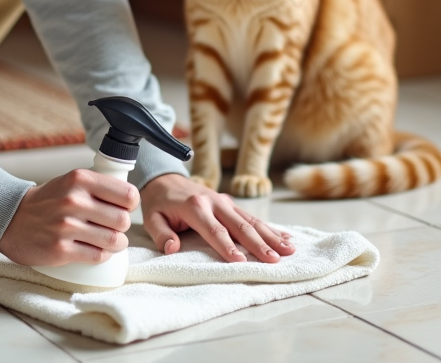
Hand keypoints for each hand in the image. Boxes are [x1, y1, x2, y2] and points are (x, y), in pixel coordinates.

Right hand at [0, 168, 138, 266]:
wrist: (11, 219)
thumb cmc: (48, 201)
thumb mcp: (72, 182)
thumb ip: (99, 186)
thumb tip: (131, 200)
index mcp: (80, 179)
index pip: (128, 195)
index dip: (130, 205)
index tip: (124, 208)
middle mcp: (73, 201)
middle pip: (123, 220)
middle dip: (123, 227)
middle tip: (114, 227)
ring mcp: (66, 226)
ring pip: (113, 240)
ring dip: (117, 244)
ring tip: (111, 242)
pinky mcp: (60, 250)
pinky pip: (97, 256)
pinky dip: (102, 255)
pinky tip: (96, 250)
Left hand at [140, 173, 293, 262]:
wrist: (165, 178)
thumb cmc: (160, 202)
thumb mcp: (152, 218)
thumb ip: (161, 233)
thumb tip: (172, 248)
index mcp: (195, 206)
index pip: (214, 230)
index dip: (227, 247)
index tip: (240, 262)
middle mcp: (215, 202)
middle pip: (240, 226)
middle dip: (259, 244)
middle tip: (274, 259)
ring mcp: (226, 202)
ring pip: (252, 221)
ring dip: (271, 236)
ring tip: (288, 250)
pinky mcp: (231, 204)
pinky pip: (252, 217)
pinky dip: (270, 228)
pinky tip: (285, 237)